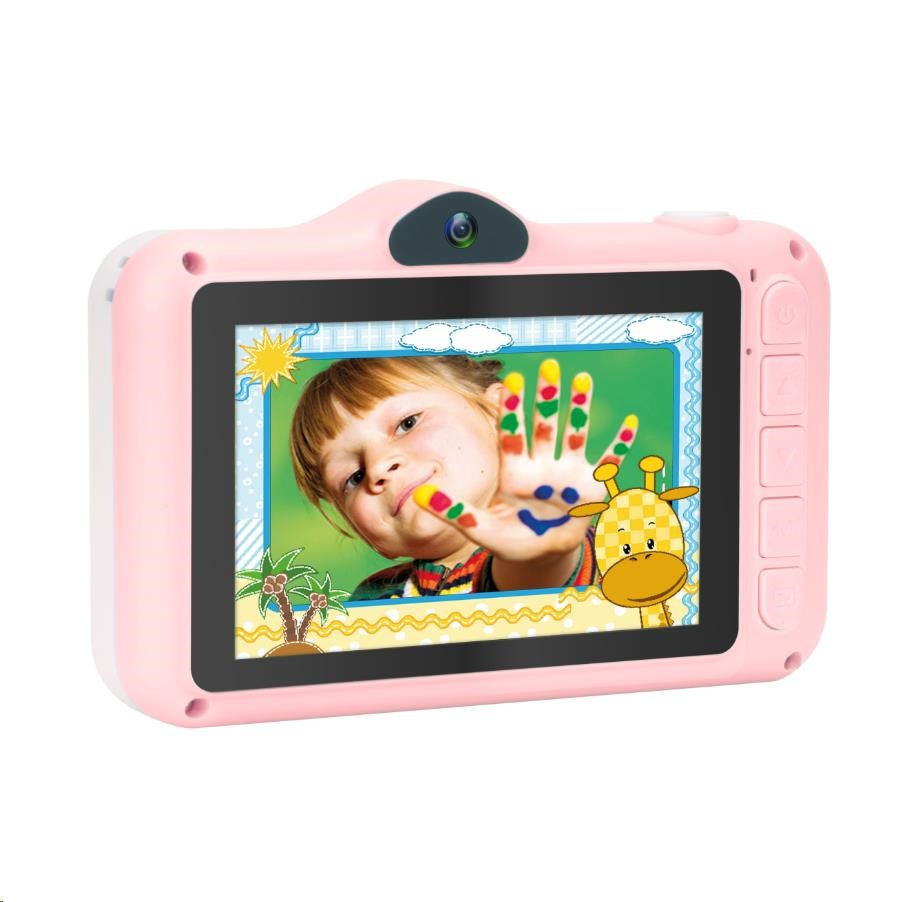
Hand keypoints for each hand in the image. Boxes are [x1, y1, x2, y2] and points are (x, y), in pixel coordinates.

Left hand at [413, 359, 637, 563]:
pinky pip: (608, 463)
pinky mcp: (591, 485)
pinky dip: (620, 447)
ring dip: (579, 409)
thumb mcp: (482, 530)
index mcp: (515, 472)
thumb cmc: (513, 538)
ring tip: (582, 379)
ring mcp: (568, 472)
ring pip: (575, 434)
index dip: (510, 412)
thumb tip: (419, 498)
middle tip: (548, 367)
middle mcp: (542, 464)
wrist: (544, 550)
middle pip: (543, 426)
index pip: (511, 436)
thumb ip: (455, 514)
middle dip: (546, 398)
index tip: (507, 385)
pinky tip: (629, 424)